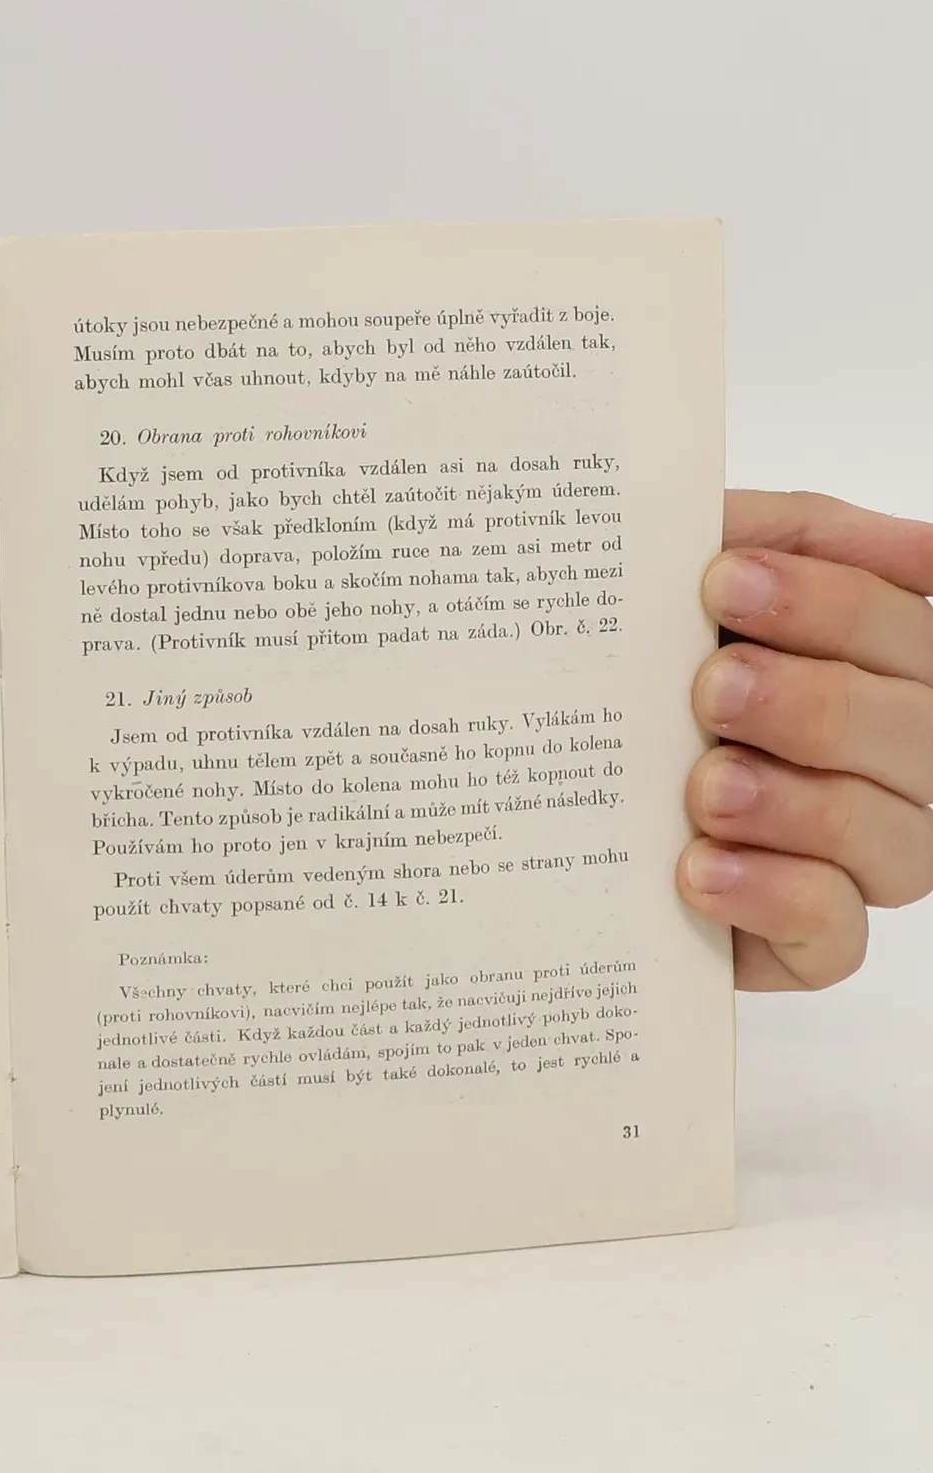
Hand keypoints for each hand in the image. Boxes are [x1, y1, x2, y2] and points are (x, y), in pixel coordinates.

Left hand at [679, 490, 932, 989]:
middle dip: (811, 703)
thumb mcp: (699, 590)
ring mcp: (870, 857)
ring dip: (795, 806)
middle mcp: (904, 761)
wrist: (573, 803)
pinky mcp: (814, 941)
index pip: (903, 626)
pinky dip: (772, 899)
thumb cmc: (660, 677)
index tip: (722, 580)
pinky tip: (700, 869)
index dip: (825, 601)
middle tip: (710, 688)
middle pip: (915, 731)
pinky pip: (834, 934)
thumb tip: (843, 531)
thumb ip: (765, 536)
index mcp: (892, 665)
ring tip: (705, 787)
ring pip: (889, 837)